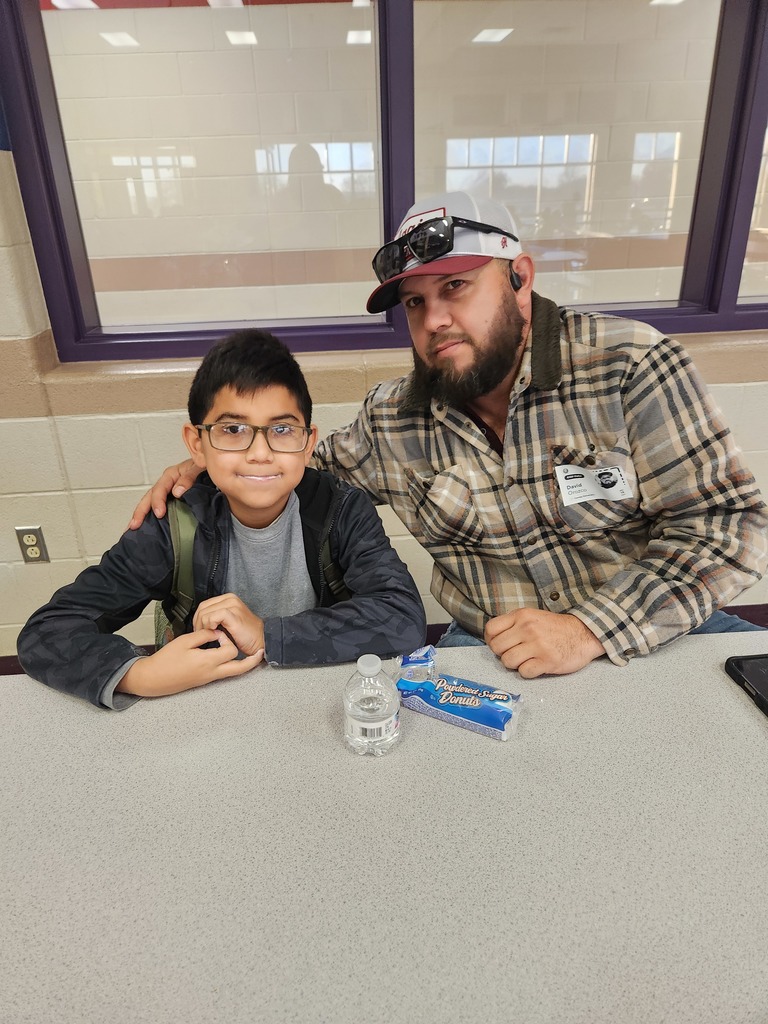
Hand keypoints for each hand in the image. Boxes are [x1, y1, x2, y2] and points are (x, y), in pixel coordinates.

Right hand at [117, 628, 263, 696]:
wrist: (154, 679)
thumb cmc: (167, 659)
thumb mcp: (184, 642)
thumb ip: (203, 635)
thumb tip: (216, 631)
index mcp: (207, 662)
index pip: (230, 650)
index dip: (227, 639)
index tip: (217, 632)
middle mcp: (212, 673)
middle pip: (240, 669)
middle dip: (252, 661)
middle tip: (260, 652)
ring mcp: (209, 678)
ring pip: (233, 673)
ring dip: (241, 663)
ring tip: (248, 653)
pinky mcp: (205, 680)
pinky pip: (224, 673)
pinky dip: (230, 665)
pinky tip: (228, 655)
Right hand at [127, 459, 200, 529]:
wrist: (215, 469)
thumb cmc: (206, 466)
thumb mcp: (199, 467)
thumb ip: (189, 477)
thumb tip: (177, 491)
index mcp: (172, 475)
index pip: (160, 489)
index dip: (157, 501)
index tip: (159, 513)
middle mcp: (168, 483)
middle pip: (149, 497)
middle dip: (140, 511)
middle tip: (135, 525)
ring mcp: (169, 492)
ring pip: (151, 503)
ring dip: (142, 515)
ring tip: (133, 528)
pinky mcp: (173, 500)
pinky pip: (160, 507)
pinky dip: (151, 516)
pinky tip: (147, 526)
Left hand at [193, 594, 265, 657]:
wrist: (261, 641)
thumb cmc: (245, 635)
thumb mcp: (227, 622)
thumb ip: (214, 617)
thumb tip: (198, 622)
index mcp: (228, 598)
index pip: (203, 605)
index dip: (197, 618)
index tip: (200, 630)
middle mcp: (230, 599)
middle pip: (202, 608)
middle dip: (198, 623)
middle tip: (203, 634)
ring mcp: (232, 605)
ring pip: (205, 613)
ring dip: (203, 627)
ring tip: (210, 635)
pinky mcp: (234, 614)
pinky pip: (212, 617)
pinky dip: (210, 625)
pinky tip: (216, 632)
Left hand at [484, 610, 604, 678]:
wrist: (584, 634)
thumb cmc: (555, 627)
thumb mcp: (532, 616)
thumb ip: (513, 624)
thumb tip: (492, 639)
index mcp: (521, 615)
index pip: (490, 629)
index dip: (491, 640)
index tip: (500, 644)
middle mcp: (527, 628)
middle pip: (496, 648)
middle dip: (503, 653)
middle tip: (515, 653)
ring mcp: (537, 645)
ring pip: (507, 661)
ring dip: (514, 664)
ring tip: (525, 660)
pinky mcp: (547, 661)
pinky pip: (524, 672)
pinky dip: (527, 672)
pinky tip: (536, 666)